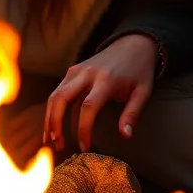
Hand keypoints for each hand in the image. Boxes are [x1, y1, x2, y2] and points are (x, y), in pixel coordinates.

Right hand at [43, 34, 158, 152]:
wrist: (132, 44)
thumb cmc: (138, 71)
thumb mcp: (142, 92)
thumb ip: (132, 114)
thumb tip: (125, 135)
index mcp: (105, 80)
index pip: (88, 107)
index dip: (83, 129)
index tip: (84, 147)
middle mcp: (87, 74)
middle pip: (61, 99)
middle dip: (55, 123)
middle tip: (57, 145)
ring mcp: (77, 70)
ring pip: (54, 95)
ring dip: (49, 118)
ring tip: (49, 139)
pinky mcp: (72, 71)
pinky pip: (58, 91)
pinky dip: (53, 109)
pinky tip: (53, 124)